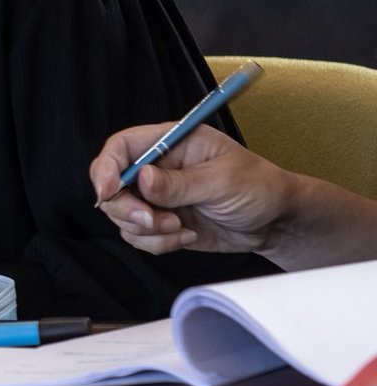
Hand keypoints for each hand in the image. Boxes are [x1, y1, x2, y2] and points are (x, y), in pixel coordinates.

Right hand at [90, 123, 293, 254]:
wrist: (277, 222)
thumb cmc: (259, 187)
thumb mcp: (222, 181)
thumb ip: (179, 183)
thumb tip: (141, 179)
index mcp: (170, 143)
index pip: (121, 146)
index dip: (107, 167)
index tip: (108, 192)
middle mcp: (157, 168)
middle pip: (112, 185)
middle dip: (127, 208)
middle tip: (153, 220)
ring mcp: (157, 197)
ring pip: (123, 215)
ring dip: (147, 229)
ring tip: (180, 228)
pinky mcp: (162, 221)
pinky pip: (139, 236)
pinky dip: (158, 242)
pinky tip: (187, 236)